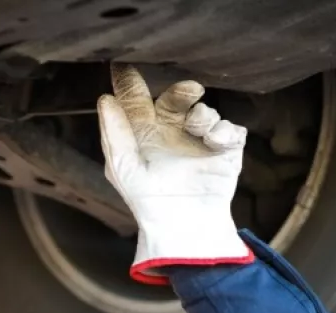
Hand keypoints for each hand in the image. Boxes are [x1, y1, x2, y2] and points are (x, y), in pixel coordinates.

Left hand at [97, 64, 252, 283]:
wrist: (181, 226)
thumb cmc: (146, 200)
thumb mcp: (122, 167)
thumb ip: (113, 133)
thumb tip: (105, 100)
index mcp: (143, 133)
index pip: (136, 100)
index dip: (130, 81)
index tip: (123, 63)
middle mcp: (171, 131)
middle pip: (176, 98)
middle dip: (181, 91)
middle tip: (188, 90)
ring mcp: (199, 140)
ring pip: (205, 111)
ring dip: (202, 115)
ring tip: (198, 128)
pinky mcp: (225, 150)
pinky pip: (229, 129)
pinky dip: (223, 131)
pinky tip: (215, 141)